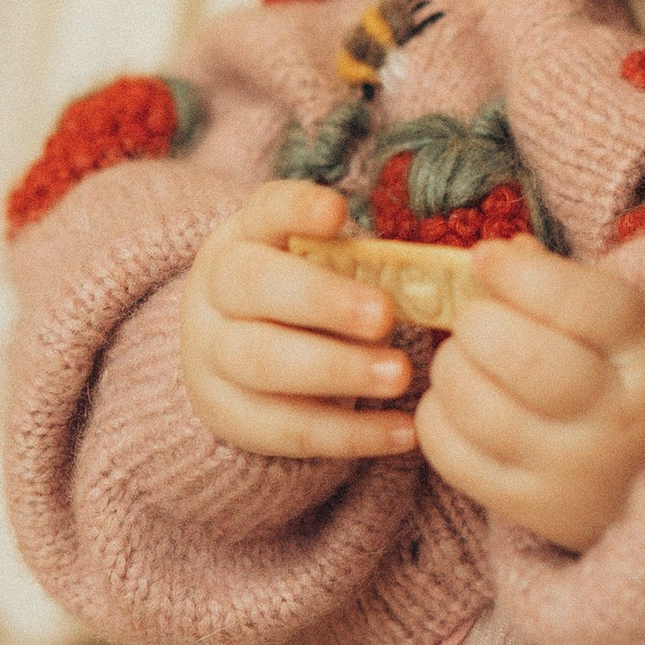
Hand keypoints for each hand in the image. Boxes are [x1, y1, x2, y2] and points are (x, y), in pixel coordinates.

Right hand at [179, 181, 419, 461]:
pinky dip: (351, 434)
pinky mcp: (230, 417)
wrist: (223, 360)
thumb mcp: (310, 267)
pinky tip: (403, 432)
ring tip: (399, 375)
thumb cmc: (294, 301)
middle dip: (322, 300)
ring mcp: (212, 357)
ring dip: (338, 370)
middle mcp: (215, 292)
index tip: (337, 213)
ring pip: (263, 363)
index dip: (297, 210)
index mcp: (243, 240)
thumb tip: (432, 277)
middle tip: (384, 315)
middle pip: (255, 287)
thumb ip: (354, 262)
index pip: (264, 211)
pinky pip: (289, 429)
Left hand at [417, 241, 644, 550]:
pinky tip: (458, 400)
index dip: (519, 273)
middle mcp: (620, 418)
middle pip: (523, 358)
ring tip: (465, 356)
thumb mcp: (638, 321)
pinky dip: (438, 416)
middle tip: (476, 315)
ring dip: (452, 366)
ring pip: (479, 409)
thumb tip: (504, 255)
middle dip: (478, 321)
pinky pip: (455, 457)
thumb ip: (574, 284)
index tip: (487, 258)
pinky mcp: (536, 509)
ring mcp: (576, 471)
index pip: (580, 304)